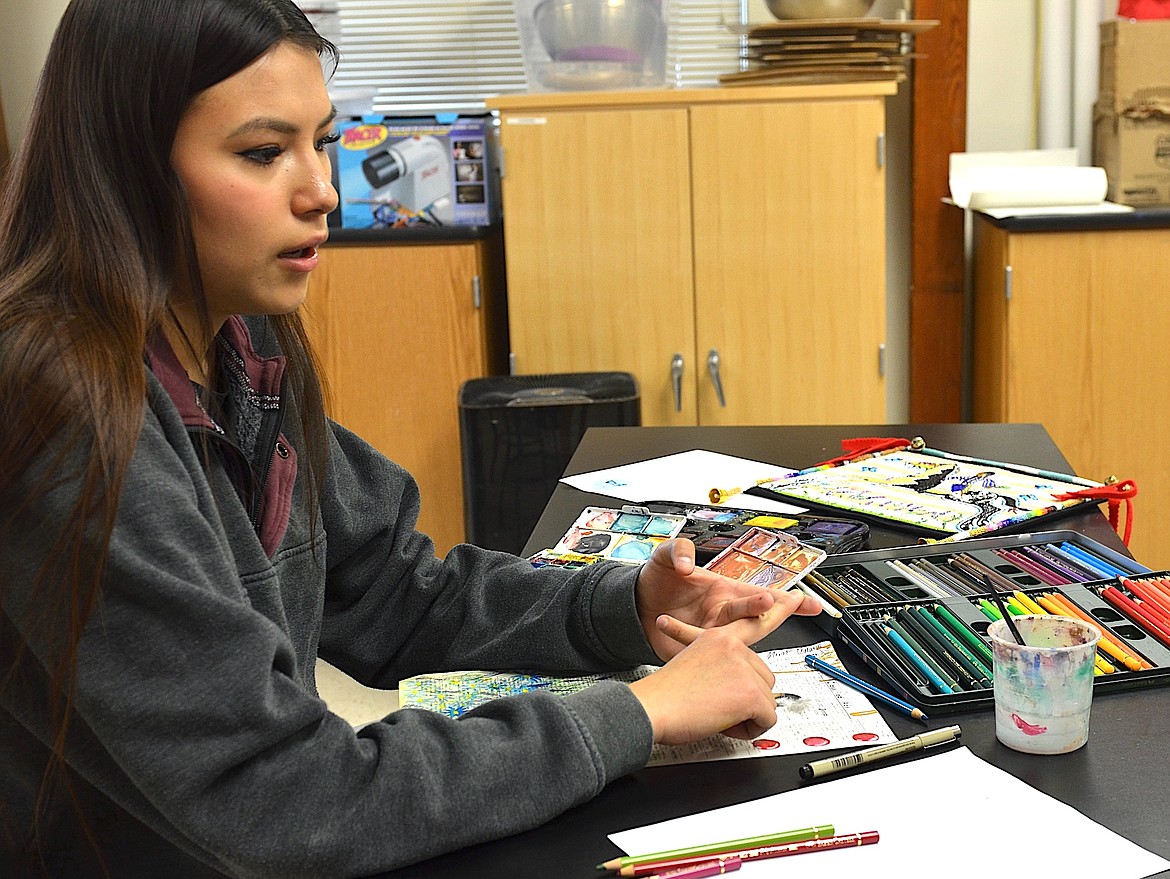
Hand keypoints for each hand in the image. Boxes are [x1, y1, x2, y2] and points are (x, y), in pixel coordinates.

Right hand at [628, 627, 777, 744]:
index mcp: (719, 637)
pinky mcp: (750, 694)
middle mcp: (734, 647)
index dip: (751, 666)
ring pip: (769, 701)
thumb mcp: (694, 662)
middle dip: (749, 699)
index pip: (752, 650)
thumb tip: (739, 683)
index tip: (756, 655)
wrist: (651, 707)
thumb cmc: (664, 694)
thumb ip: (720, 665)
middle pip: (765, 679)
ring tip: (719, 716)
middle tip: (721, 707)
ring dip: (749, 715)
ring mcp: (744, 670)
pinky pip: (769, 719)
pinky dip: (750, 730)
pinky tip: (725, 726)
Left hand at [635, 538, 821, 660]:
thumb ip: (679, 550)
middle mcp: (724, 615)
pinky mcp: (693, 650)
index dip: (789, 601)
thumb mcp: (667, 555)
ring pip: (732, 636)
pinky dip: (692, 641)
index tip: (809, 602)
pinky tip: (677, 629)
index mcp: (727, 592)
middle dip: (764, 609)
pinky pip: (700, 649)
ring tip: (729, 613)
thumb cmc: (657, 580)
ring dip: (734, 628)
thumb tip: (687, 564)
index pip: (764, 597)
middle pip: (753, 617)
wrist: (633, 606)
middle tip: (769, 601)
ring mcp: (711, 634)